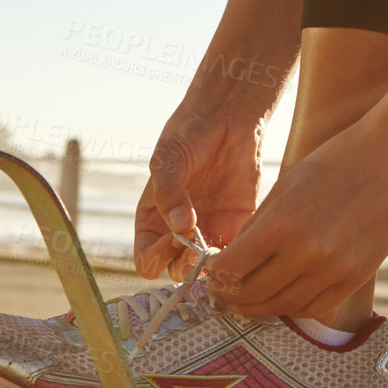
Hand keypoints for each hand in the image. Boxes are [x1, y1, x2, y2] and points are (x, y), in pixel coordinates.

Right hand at [133, 107, 265, 280]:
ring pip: (206, 268)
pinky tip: (242, 238)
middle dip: (185, 266)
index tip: (174, 238)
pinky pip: (236, 251)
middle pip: (175, 271)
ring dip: (212, 265)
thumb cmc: (188, 133)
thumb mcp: (168, 157)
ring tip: (220, 245)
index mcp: (152, 220)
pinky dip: (239, 253)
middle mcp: (178, 231)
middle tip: (200, 246)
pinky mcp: (237, 224)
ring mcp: (208, 230)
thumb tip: (179, 226)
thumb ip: (168, 191)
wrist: (227, 116)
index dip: (156, 258)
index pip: (146, 260)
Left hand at [204, 123, 387, 318]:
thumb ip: (259, 226)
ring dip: (259, 308)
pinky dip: (293, 307)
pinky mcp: (356, 277)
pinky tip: (282, 297)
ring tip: (248, 300)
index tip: (209, 274)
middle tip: (222, 294)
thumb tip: (234, 260)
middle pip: (253, 294)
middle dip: (231, 297)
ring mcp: (335, 269)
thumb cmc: (337, 162)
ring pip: (283, 306)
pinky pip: (315, 306)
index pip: (232, 268)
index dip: (214, 276)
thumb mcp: (287, 186)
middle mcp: (307, 253)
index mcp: (281, 224)